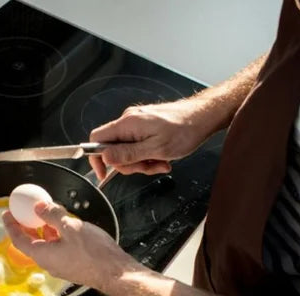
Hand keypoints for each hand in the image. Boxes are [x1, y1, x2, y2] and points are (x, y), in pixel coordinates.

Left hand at [2, 202, 137, 290]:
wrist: (115, 273)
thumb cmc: (94, 253)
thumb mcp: (71, 227)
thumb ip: (52, 215)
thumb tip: (39, 207)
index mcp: (43, 255)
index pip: (19, 240)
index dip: (11, 226)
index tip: (7, 215)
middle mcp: (49, 264)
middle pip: (31, 244)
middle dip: (27, 227)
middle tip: (25, 214)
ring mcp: (61, 267)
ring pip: (46, 247)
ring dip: (43, 231)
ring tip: (47, 217)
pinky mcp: (72, 267)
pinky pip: (58, 251)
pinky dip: (55, 238)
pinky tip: (65, 229)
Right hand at [88, 98, 215, 179]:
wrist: (203, 117)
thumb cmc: (184, 130)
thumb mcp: (155, 149)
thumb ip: (127, 154)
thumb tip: (105, 158)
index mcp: (127, 124)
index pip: (96, 139)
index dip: (96, 159)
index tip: (104, 173)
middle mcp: (129, 121)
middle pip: (113, 149)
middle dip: (130, 164)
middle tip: (148, 167)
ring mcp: (137, 123)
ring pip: (128, 150)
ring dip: (143, 162)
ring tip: (161, 162)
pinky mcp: (146, 127)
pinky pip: (139, 146)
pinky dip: (149, 155)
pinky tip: (163, 157)